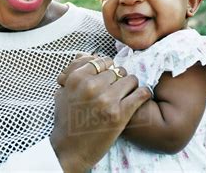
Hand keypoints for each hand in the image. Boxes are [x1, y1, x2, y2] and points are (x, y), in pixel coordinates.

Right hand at [51, 55, 150, 171]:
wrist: (69, 150)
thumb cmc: (66, 122)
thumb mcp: (62, 92)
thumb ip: (72, 73)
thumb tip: (83, 55)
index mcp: (77, 78)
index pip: (102, 61)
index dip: (107, 68)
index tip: (109, 76)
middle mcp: (92, 86)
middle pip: (117, 70)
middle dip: (119, 79)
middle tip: (117, 89)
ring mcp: (106, 99)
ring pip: (131, 79)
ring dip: (131, 86)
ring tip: (126, 95)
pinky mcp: (119, 113)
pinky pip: (141, 94)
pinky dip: (143, 94)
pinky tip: (140, 98)